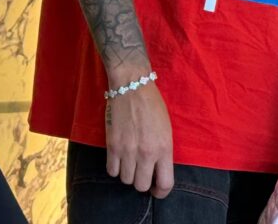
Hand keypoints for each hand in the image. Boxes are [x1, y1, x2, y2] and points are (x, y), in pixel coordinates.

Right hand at [105, 80, 173, 197]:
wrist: (132, 86)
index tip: (156, 189)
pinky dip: (115, 168)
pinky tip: (119, 158)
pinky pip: (111, 171)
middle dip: (142, 182)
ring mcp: (128, 150)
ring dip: (128, 173)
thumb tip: (157, 171)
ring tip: (130, 161)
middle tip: (142, 172)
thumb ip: (163, 151)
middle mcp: (146, 152)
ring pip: (125, 180)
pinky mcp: (112, 146)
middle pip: (141, 186)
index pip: (165, 183)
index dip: (161, 191)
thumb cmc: (153, 105)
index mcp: (164, 147)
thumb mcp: (166, 129)